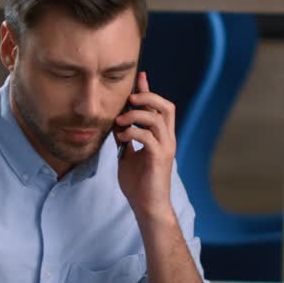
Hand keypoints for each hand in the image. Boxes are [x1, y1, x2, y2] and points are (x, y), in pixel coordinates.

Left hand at [115, 71, 176, 223]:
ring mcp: (165, 148)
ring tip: (119, 121)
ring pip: (158, 119)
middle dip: (148, 96)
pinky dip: (133, 132)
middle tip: (130, 98)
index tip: (140, 76)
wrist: (147, 206)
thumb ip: (126, 139)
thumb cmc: (138, 184)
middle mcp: (167, 139)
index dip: (149, 90)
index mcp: (161, 137)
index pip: (159, 108)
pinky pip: (149, 137)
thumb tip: (116, 124)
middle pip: (166, 106)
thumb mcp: (128, 156)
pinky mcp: (159, 158)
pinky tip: (121, 138)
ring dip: (136, 115)